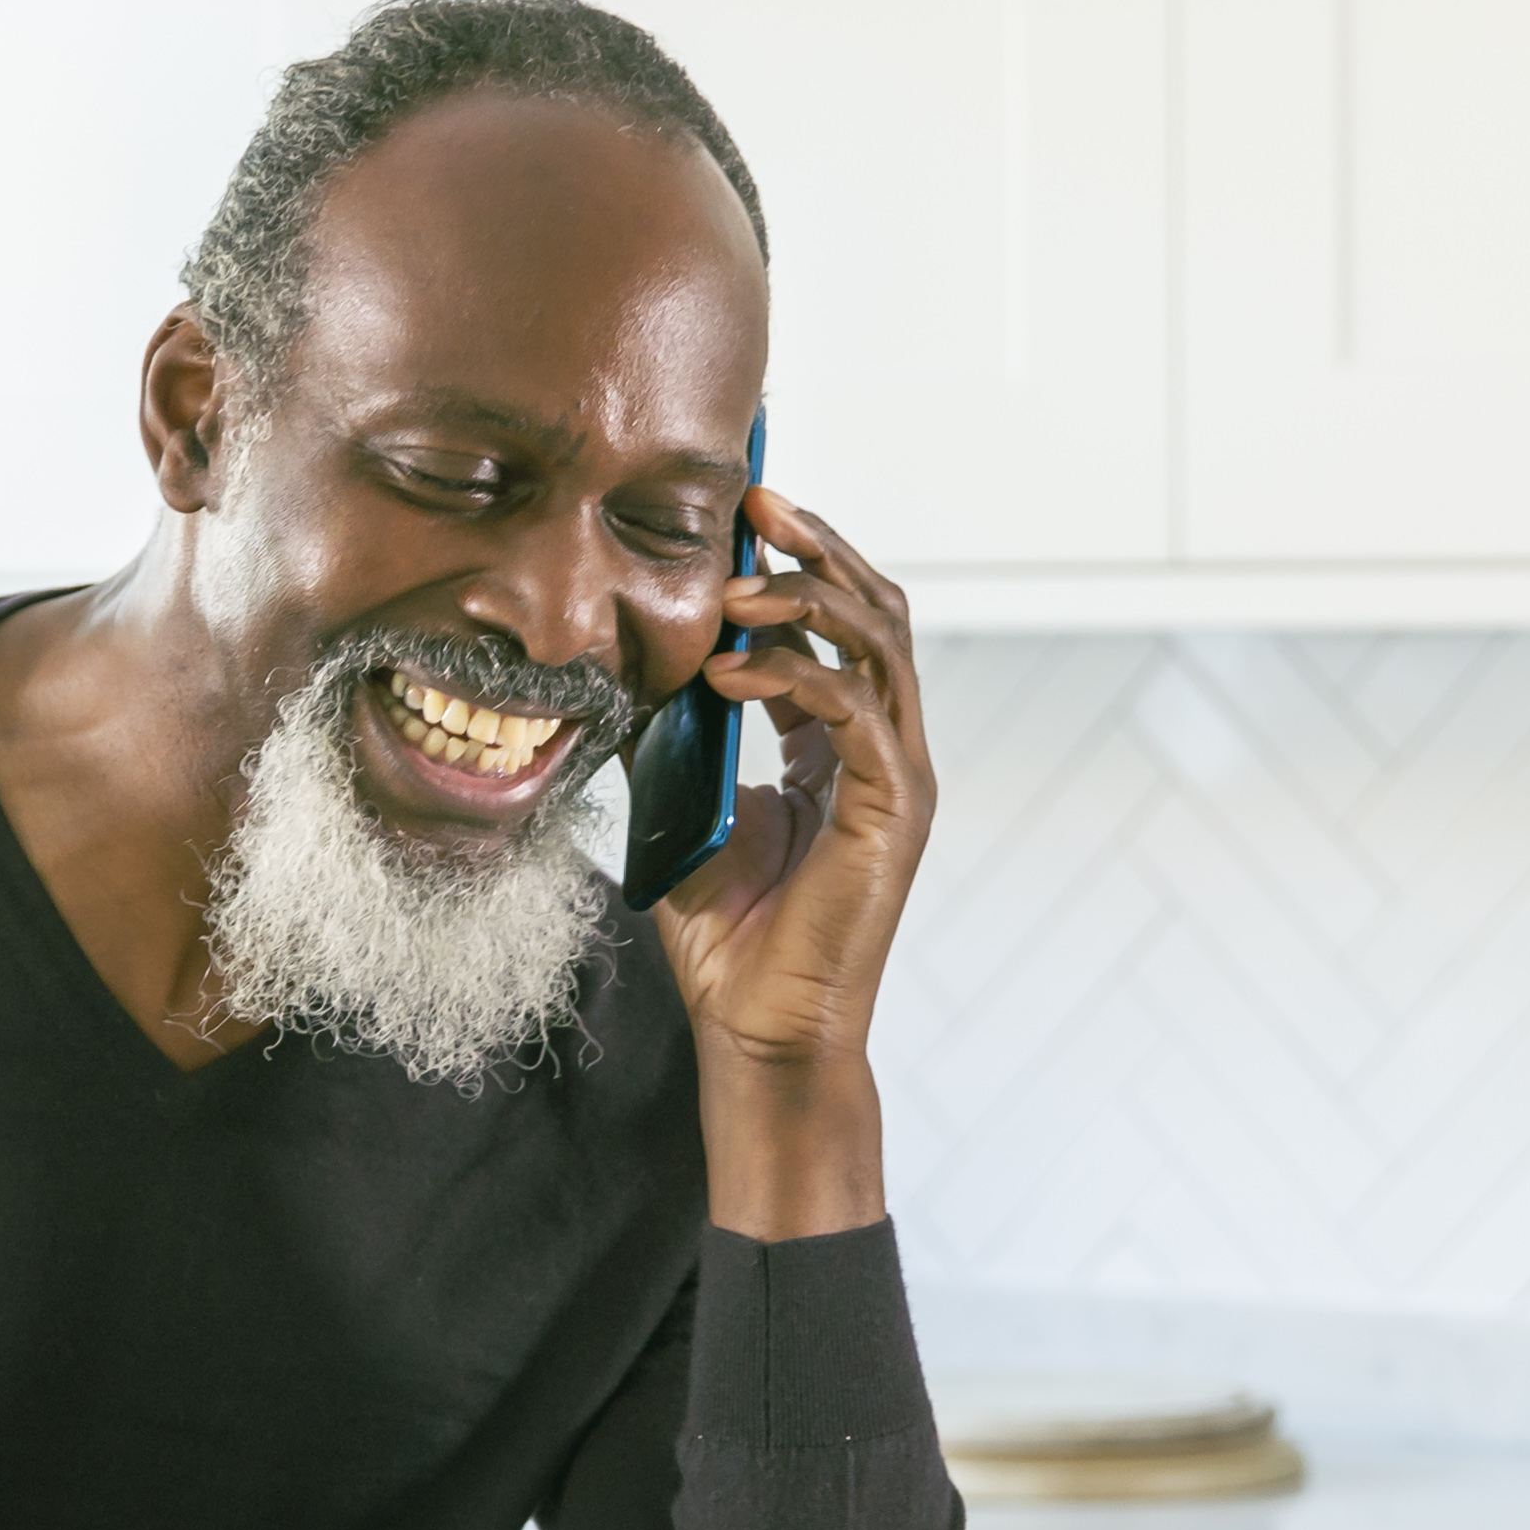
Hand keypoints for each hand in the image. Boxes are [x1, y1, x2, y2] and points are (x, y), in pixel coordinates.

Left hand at [648, 488, 935, 1235]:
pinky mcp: (896, 809)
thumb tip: (630, 668)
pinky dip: (797, 677)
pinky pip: (857, 712)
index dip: (792, 563)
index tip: (737, 515)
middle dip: (817, 546)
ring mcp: (900, 776)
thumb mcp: (684, 811)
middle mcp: (885, 750)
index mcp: (842, 746)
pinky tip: (731, 675)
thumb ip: (675, 741)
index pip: (836, 625)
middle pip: (875, 609)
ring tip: (738, 582)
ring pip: (880, 643)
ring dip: (808, 597)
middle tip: (755, 500)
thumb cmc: (727, 938)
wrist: (759, 1029)